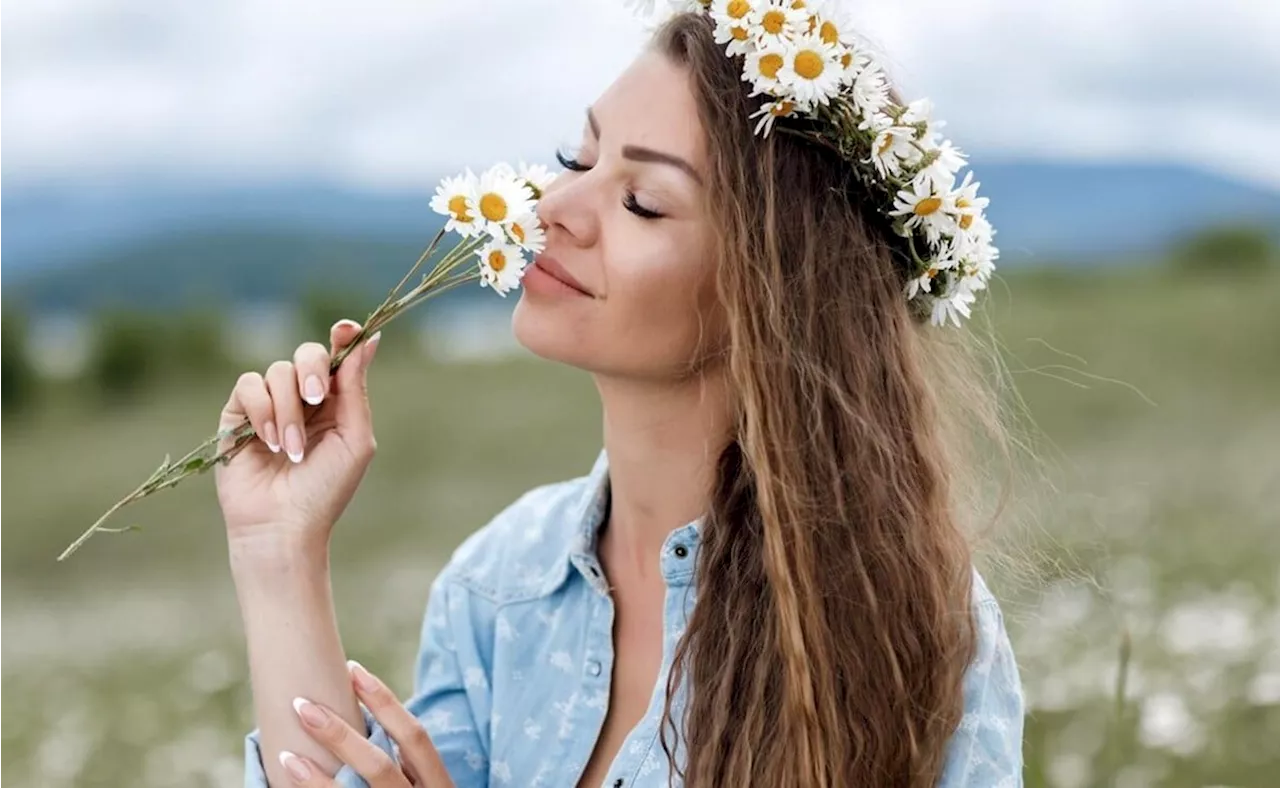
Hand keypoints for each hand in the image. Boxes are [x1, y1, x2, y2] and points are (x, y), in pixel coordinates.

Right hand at [215, 320, 380, 548]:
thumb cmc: (326, 489)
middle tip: (316, 399)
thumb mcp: (354, 438)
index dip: (343, 336)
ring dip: (288, 411)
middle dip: (312, 369)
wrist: (284, 525)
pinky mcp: (238, 415)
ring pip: (278, 372)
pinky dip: (262, 410)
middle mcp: (303, 398)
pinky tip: (268, 442)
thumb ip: (356, 389)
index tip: (347, 329)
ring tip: (289, 449)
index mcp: (336, 402)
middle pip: (307, 353)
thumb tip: (371, 339)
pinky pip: (248, 386)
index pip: (339, 356)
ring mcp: (269, 405)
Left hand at [278, 661, 454, 786]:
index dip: (385, 701)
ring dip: (316, 779)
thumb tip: (363, 726)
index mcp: (438, 786)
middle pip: (379, 766)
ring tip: (285, 757)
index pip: (414, 736)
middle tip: (301, 706)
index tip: (353, 670)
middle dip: (339, 734)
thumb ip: (406, 767)